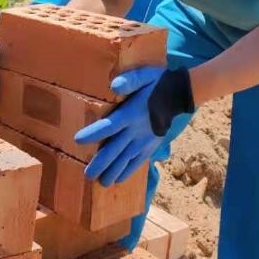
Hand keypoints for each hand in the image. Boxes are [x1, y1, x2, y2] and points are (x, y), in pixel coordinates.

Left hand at [74, 66, 193, 186]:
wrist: (181, 94)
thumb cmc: (158, 82)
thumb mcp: (144, 75)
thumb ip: (129, 80)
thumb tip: (114, 85)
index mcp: (131, 113)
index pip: (109, 126)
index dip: (93, 133)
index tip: (77, 140)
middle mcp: (136, 130)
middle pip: (115, 149)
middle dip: (100, 163)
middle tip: (87, 175)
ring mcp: (144, 140)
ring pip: (125, 159)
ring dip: (113, 171)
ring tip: (101, 182)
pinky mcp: (151, 145)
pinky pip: (138, 161)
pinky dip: (128, 171)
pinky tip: (118, 179)